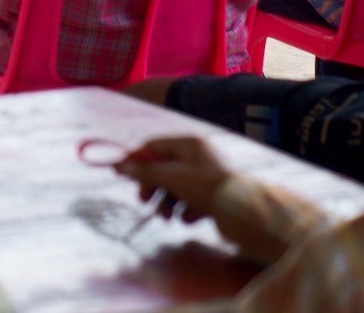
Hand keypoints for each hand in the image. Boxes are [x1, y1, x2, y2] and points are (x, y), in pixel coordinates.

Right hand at [115, 135, 230, 222]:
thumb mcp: (170, 177)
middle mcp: (198, 157)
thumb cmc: (204, 186)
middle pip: (164, 169)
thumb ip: (144, 171)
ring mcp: (208, 176)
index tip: (122, 176)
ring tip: (167, 217)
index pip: (153, 146)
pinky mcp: (215, 195)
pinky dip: (187, 210)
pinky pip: (192, 200)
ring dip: (167, 202)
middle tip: (144, 201)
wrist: (244, 211)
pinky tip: (190, 218)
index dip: (136, 161)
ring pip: (177, 187)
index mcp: (188, 144)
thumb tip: (119, 165)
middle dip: (153, 187)